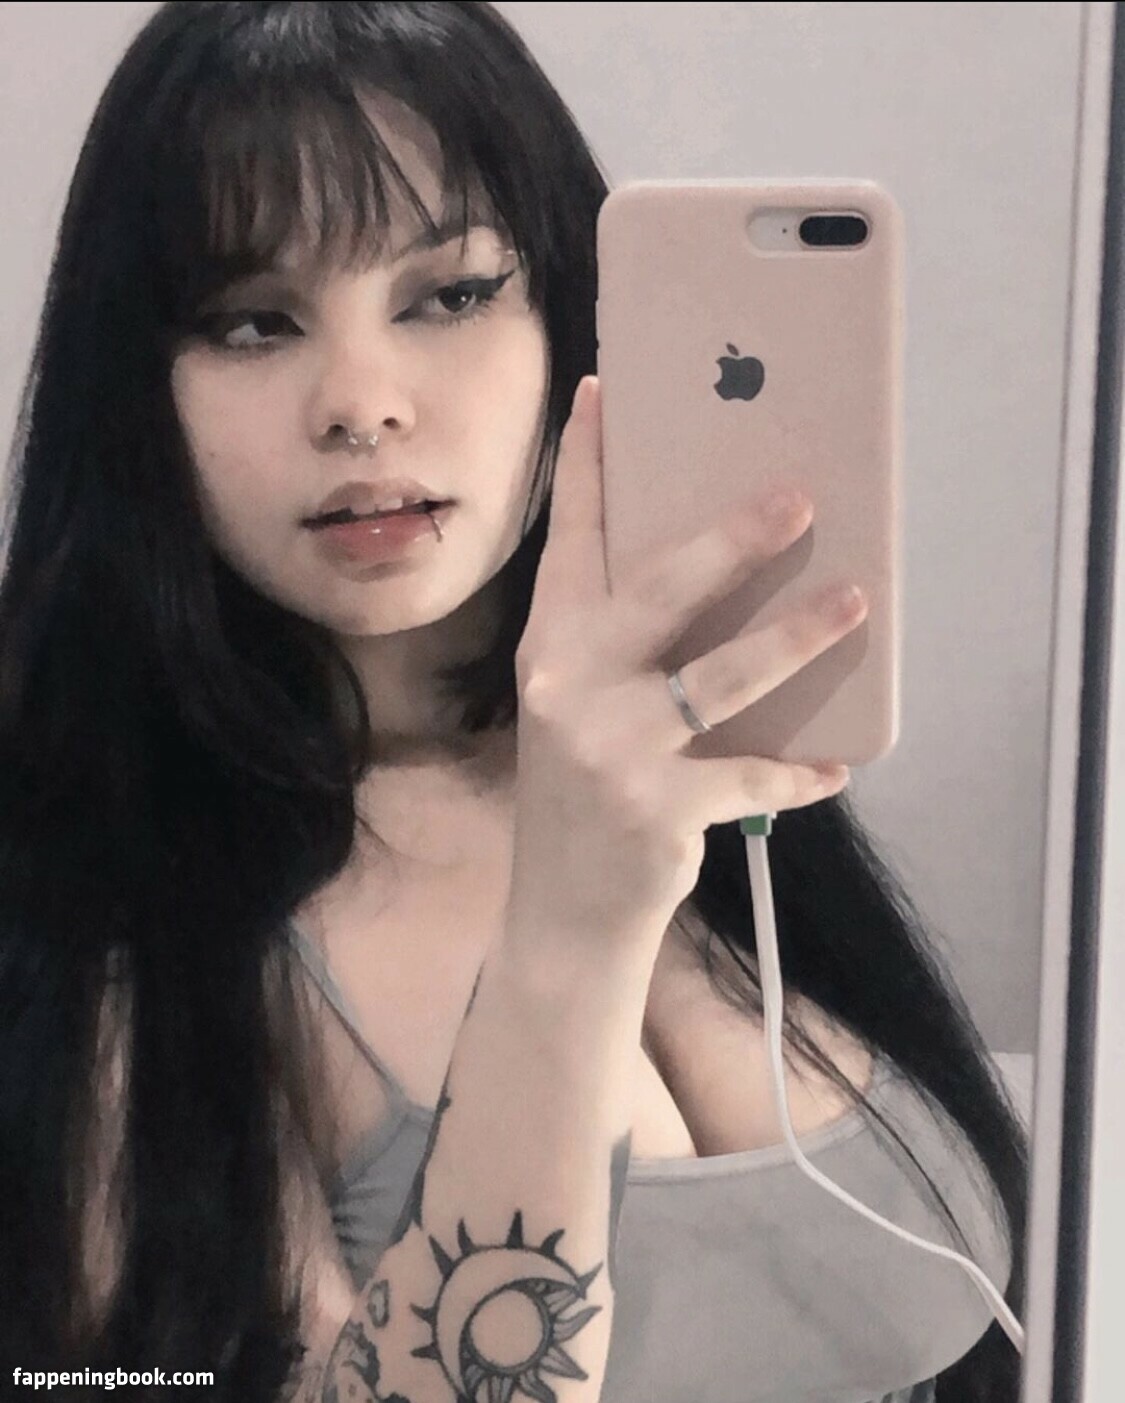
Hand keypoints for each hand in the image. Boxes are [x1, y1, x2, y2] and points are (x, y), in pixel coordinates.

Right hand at [507, 376, 866, 951]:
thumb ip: (625, 645)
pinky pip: (752, 773)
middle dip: (734, 538)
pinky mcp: (659, 806)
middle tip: (799, 497)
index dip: (586, 463)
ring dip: (796, 636)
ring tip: (854, 601)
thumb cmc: (583, 787)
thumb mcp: (581, 703)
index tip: (605, 390)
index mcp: (549, 645)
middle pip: (660, 589)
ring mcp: (610, 746)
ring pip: (722, 673)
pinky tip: (836, 766)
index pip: (568, 537)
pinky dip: (798, 769)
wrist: (564, 907)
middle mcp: (566, 683)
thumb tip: (720, 576)